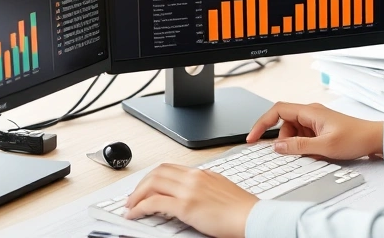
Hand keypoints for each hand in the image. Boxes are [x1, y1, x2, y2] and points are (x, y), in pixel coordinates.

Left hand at [125, 163, 256, 237]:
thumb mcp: (221, 189)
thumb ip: (205, 187)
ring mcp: (188, 190)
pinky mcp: (186, 206)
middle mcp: (193, 177)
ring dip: (136, 195)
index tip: (145, 187)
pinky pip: (154, 202)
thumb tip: (192, 194)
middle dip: (140, 185)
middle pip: (157, 172)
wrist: (252, 217)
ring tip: (131, 206)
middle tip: (132, 197)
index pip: (169, 167)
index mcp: (201, 173)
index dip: (152, 177)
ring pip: (152, 184)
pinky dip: (140, 207)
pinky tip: (135, 214)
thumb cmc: (242, 209)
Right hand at [247, 102, 383, 159]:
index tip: (252, 138)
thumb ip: (299, 147)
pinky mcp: (320, 129)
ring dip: (295, 145)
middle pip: (284, 124)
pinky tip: (316, 153)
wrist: (374, 139)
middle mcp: (310, 113)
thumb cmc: (355, 138)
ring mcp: (315, 121)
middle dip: (284, 141)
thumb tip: (278, 147)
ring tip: (312, 154)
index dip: (262, 123)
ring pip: (293, 132)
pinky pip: (303, 137)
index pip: (277, 111)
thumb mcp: (324, 146)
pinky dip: (304, 147)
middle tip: (290, 155)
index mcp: (309, 111)